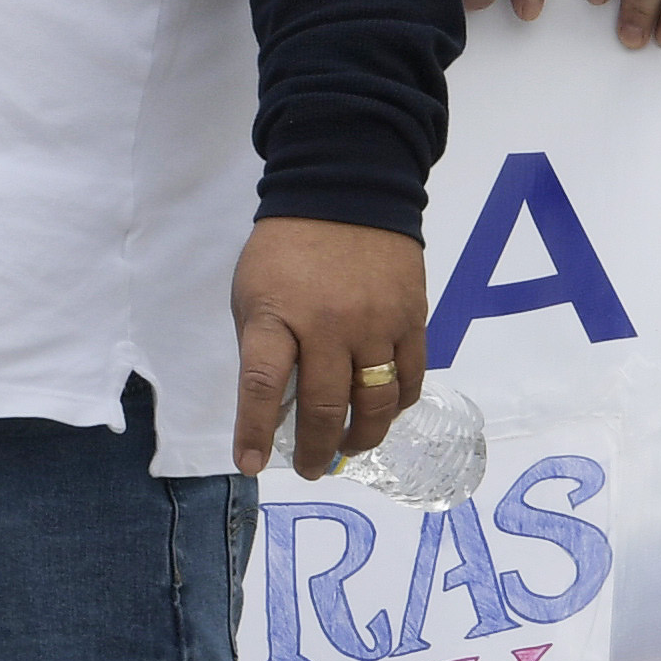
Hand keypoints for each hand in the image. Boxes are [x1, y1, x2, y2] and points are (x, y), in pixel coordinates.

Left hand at [231, 218, 430, 478]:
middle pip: (325, 404)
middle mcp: (328, 324)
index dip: (254, 430)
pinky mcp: (411, 318)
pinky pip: (410, 378)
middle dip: (315, 448)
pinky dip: (397, 405)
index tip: (250, 464)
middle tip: (312, 468)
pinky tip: (382, 413)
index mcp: (276, 315)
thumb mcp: (253, 293)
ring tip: (347, 449)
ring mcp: (375, 322)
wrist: (346, 191)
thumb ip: (262, 348)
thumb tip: (275, 408)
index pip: (262, 383)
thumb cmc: (286, 250)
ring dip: (361, 436)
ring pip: (376, 400)